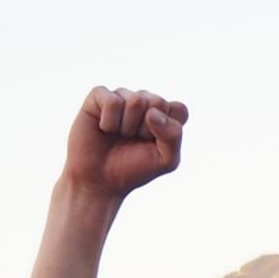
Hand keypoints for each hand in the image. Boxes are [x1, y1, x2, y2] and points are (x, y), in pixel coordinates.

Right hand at [62, 87, 186, 199]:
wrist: (99, 181)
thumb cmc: (133, 169)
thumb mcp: (165, 160)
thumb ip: (173, 136)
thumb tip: (152, 112)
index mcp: (163, 114)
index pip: (179, 109)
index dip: (168, 131)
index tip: (155, 145)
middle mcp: (144, 102)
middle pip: (158, 102)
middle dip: (146, 129)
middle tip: (133, 141)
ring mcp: (121, 96)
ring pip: (135, 101)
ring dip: (127, 127)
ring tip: (118, 135)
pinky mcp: (99, 96)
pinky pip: (112, 101)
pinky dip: (109, 121)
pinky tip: (104, 129)